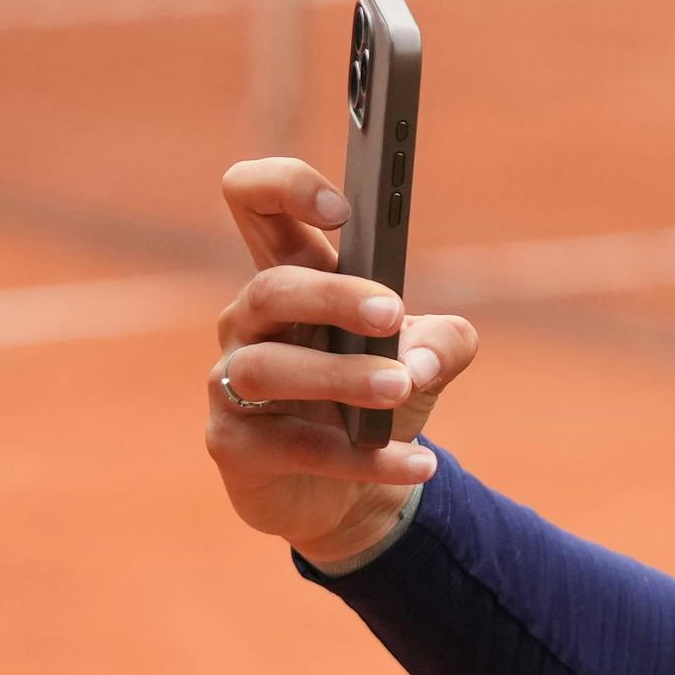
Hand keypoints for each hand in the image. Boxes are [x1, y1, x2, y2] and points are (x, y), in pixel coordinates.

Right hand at [204, 157, 481, 566]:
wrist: (359, 486)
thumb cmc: (382, 398)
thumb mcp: (429, 359)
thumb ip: (444, 343)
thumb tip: (421, 362)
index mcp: (294, 279)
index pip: (255, 204)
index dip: (283, 188)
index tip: (342, 210)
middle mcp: (251, 323)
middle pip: (271, 287)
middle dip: (334, 296)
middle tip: (392, 313)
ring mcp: (231, 383)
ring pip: (267, 367)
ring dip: (341, 375)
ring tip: (402, 386)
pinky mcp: (234, 447)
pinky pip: (291, 448)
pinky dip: (359, 457)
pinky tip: (416, 461)